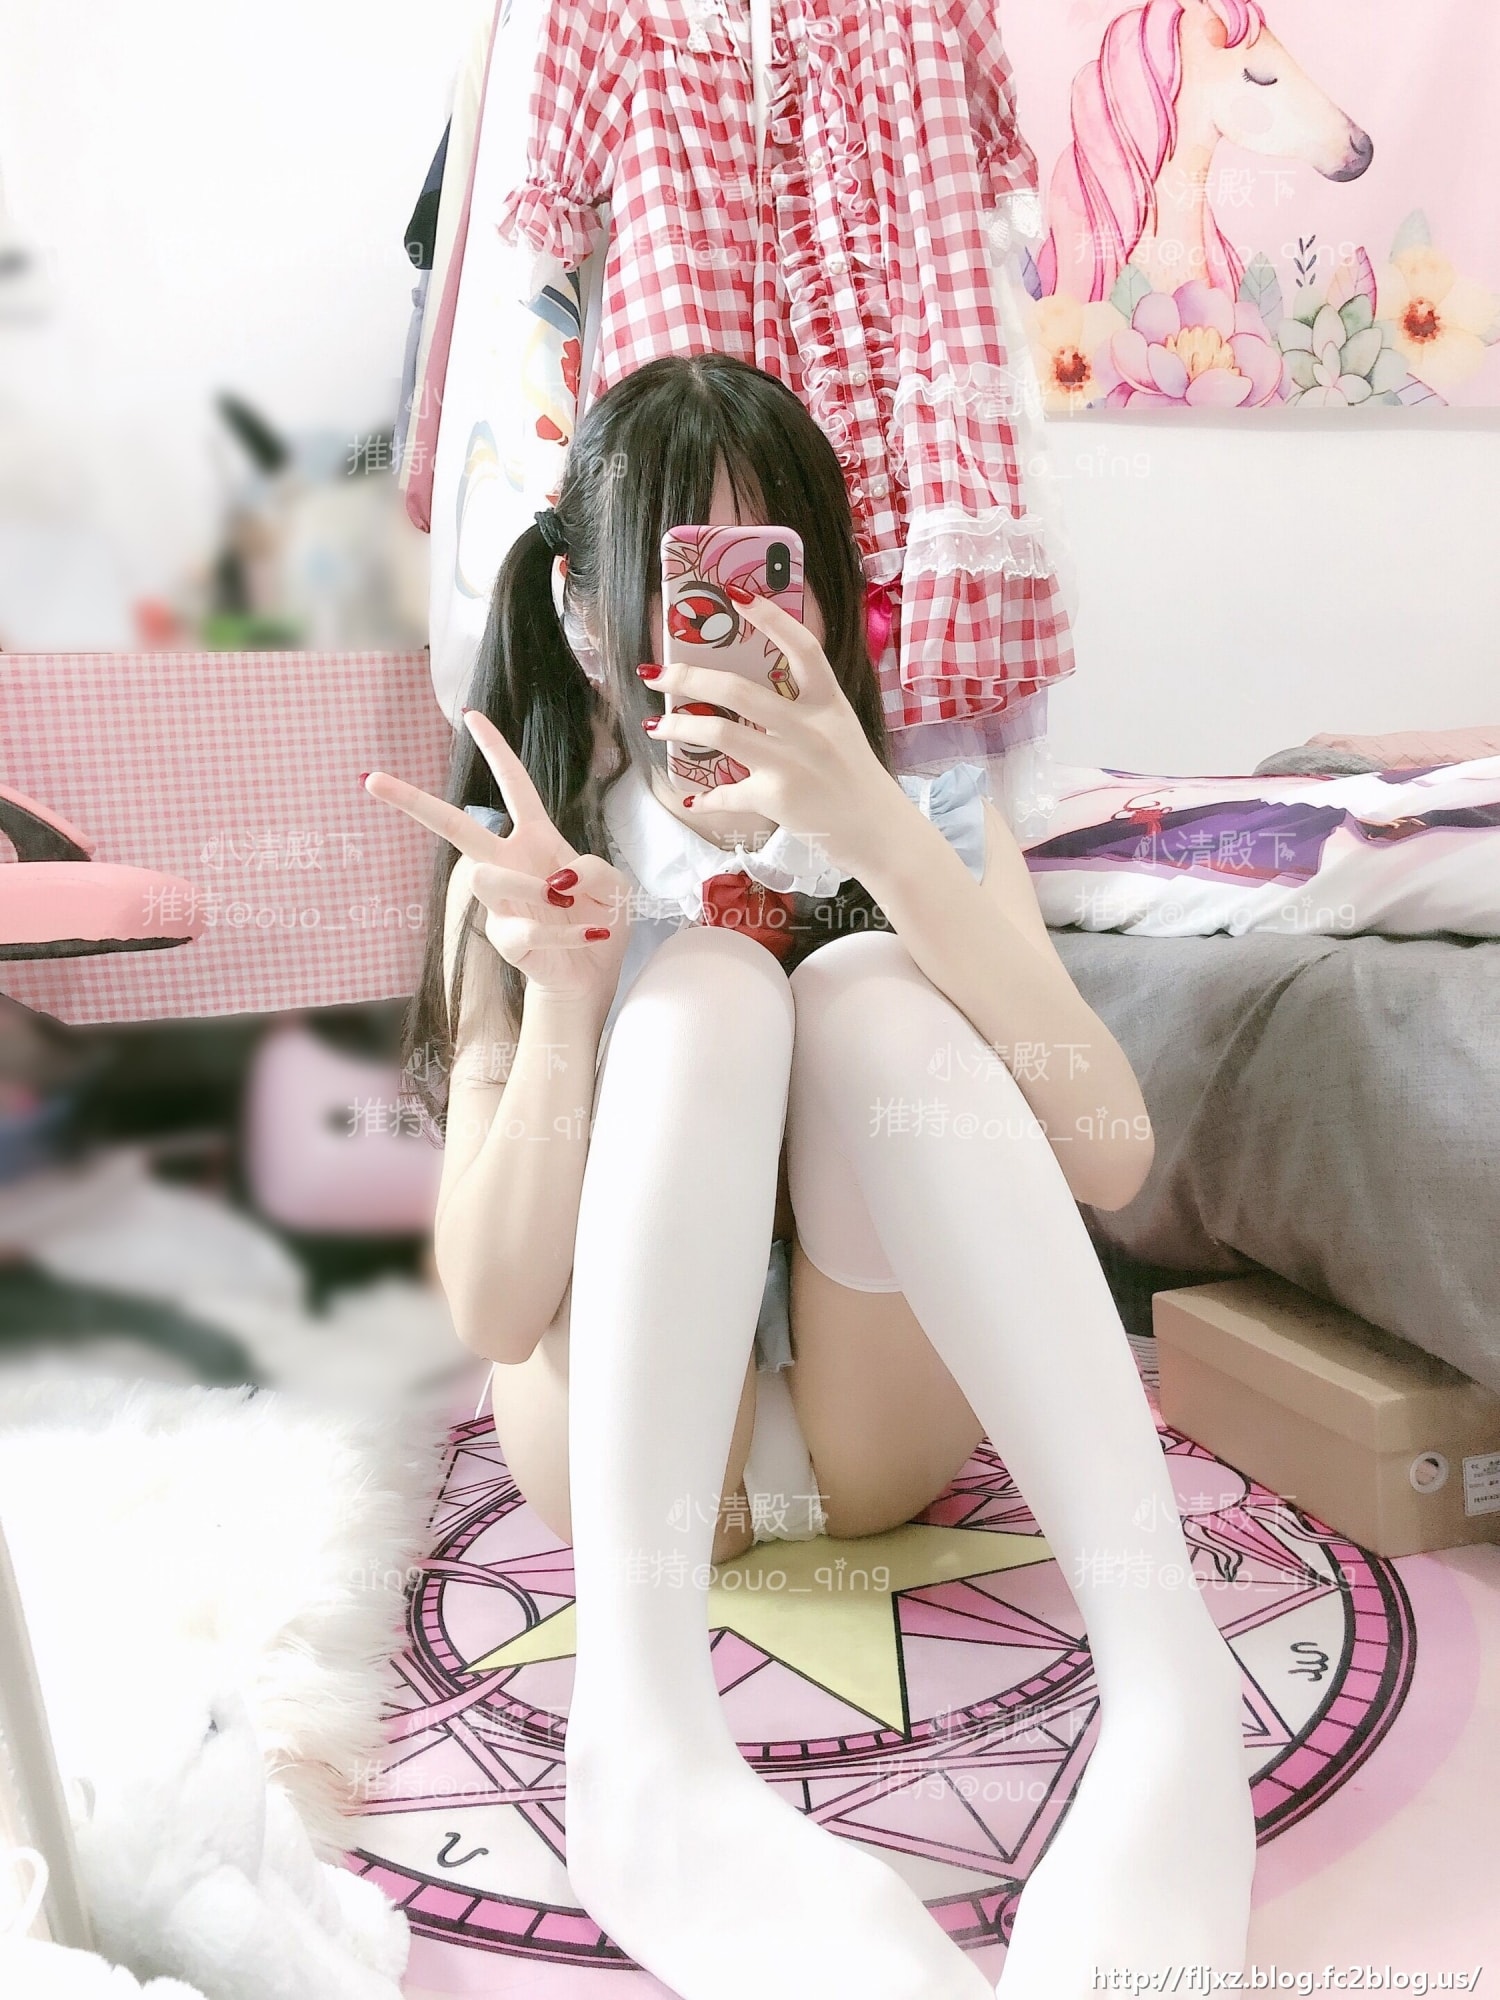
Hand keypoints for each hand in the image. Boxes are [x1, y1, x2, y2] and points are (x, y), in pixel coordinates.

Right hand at [363, 709, 631, 1006]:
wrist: (594, 973)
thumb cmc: (599, 917)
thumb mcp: (615, 884)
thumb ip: (594, 868)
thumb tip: (557, 880)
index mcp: (535, 838)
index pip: (514, 785)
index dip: (495, 749)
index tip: (470, 715)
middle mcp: (509, 863)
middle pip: (455, 826)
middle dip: (414, 801)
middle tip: (373, 780)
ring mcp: (502, 901)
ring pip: (487, 878)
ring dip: (532, 889)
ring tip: (567, 904)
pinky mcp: (506, 938)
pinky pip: (528, 928)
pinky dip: (568, 933)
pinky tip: (589, 935)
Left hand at [648, 593, 899, 876]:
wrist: (879, 832)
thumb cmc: (856, 780)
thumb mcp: (839, 731)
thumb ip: (804, 710)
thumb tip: (748, 698)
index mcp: (829, 703)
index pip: (802, 648)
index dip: (770, 618)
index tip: (736, 594)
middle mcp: (809, 727)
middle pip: (737, 690)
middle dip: (687, 677)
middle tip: (658, 673)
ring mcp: (791, 762)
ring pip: (719, 732)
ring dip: (680, 726)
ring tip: (659, 725)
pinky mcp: (776, 798)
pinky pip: (727, 792)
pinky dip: (706, 796)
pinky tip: (693, 796)